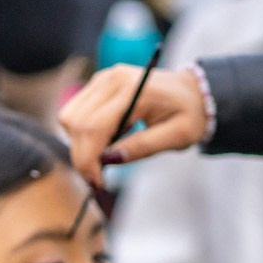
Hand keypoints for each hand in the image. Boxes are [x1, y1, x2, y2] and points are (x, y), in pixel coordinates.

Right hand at [60, 64, 208, 184]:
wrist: (193, 92)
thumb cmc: (189, 115)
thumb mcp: (177, 136)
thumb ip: (143, 147)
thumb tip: (109, 159)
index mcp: (133, 89)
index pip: (94, 126)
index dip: (89, 159)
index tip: (97, 183)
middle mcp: (111, 79)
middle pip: (76, 123)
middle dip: (82, 156)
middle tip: (97, 179)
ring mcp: (102, 79)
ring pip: (69, 118)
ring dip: (79, 144)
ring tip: (103, 157)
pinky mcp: (97, 84)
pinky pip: (74, 112)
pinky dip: (81, 133)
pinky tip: (104, 141)